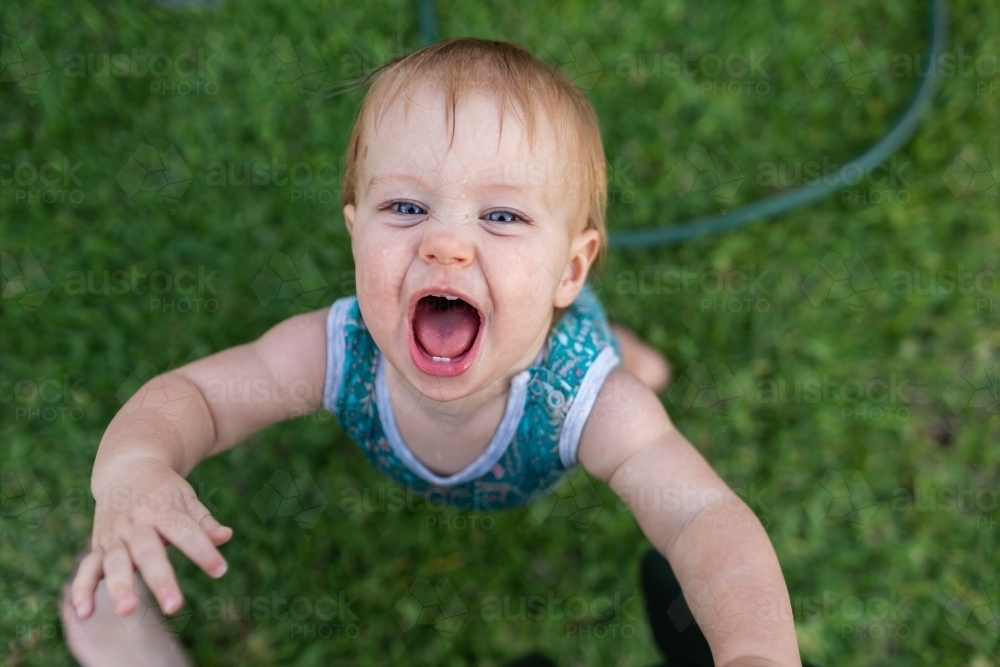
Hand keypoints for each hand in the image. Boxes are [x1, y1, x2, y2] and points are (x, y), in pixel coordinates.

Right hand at [70, 456, 232, 617]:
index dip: (203, 552)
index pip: (185, 532)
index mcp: (162, 509)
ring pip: (115, 562)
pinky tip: (84, 614)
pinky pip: (87, 569)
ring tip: (127, 611)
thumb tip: (225, 537)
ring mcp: (114, 536)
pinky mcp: (98, 546)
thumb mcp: (186, 498)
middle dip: (160, 579)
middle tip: (174, 606)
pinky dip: (83, 590)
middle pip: (148, 552)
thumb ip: (203, 521)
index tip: (220, 570)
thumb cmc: (164, 490)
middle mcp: (136, 523)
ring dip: (119, 587)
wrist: (126, 469)